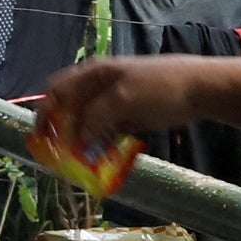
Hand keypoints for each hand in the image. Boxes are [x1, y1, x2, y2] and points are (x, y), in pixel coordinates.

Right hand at [32, 53, 205, 181]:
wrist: (199, 88)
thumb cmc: (159, 87)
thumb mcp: (123, 101)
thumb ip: (94, 119)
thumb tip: (75, 141)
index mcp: (92, 74)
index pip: (56, 91)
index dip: (44, 113)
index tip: (41, 139)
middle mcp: (97, 87)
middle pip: (69, 111)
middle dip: (62, 134)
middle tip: (60, 159)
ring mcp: (112, 102)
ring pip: (87, 125)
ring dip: (82, 144)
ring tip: (81, 165)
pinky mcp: (127, 116)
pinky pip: (105, 133)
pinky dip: (101, 147)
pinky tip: (104, 161)